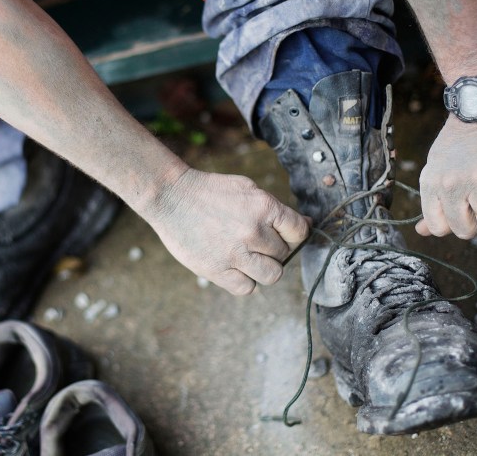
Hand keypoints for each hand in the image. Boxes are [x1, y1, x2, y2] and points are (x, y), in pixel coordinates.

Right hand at [146, 168, 309, 294]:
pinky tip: (236, 267)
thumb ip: (275, 208)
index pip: (299, 231)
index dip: (295, 234)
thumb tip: (306, 223)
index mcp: (264, 207)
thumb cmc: (210, 192)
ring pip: (272, 275)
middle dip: (274, 249)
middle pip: (284, 254)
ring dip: (264, 267)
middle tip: (256, 242)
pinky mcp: (217, 270)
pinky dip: (246, 281)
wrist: (171, 197)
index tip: (285, 234)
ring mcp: (235, 254)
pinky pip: (247, 288)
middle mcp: (253, 232)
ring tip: (249, 257)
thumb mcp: (247, 188)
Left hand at [416, 106, 476, 238]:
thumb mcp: (436, 169)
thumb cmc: (459, 141)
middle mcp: (453, 185)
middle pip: (465, 231)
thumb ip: (431, 202)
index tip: (461, 211)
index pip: (439, 228)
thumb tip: (422, 231)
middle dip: (476, 222)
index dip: (452, 224)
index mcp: (432, 184)